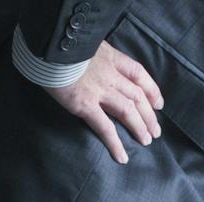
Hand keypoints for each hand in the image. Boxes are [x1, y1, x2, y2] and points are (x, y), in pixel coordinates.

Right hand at [41, 40, 163, 163]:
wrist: (45, 43)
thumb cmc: (59, 42)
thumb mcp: (83, 42)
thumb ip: (93, 55)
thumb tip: (95, 63)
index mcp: (109, 56)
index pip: (138, 74)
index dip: (151, 90)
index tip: (158, 104)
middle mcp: (109, 73)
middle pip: (137, 96)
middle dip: (149, 116)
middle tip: (156, 131)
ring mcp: (99, 89)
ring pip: (128, 111)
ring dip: (139, 128)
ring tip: (146, 141)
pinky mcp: (85, 104)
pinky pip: (105, 127)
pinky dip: (115, 144)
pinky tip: (122, 157)